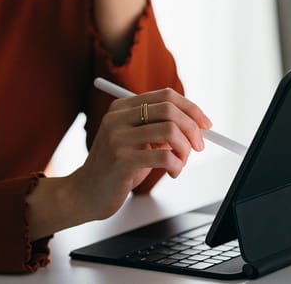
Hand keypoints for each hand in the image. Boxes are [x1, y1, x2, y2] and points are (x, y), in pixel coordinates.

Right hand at [69, 88, 211, 220]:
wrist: (84, 194)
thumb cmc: (115, 168)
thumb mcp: (136, 142)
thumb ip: (159, 129)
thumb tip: (197, 125)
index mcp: (122, 107)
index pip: (166, 96)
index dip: (191, 108)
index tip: (205, 124)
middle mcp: (118, 118)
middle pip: (169, 110)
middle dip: (192, 128)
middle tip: (198, 146)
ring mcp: (118, 138)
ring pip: (170, 131)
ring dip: (185, 149)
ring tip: (181, 162)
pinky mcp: (121, 160)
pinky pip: (164, 157)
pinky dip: (177, 165)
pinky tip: (172, 172)